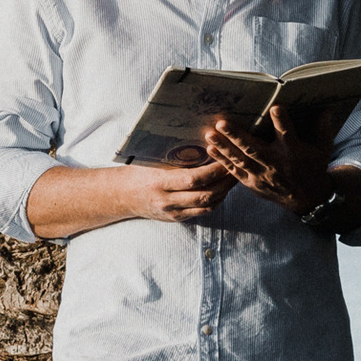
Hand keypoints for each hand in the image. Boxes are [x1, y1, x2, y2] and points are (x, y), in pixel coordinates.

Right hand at [120, 160, 237, 223]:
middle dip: (225, 182)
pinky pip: (202, 211)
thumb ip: (173, 157)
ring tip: (234, 177)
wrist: (122, 196)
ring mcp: (173, 212)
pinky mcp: (177, 218)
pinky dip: (215, 200)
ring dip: (224, 192)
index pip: (194, 179)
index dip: (214, 171)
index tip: (226, 158)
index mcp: (160, 183)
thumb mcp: (151, 161)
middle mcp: (167, 201)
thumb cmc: (137, 172)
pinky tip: (222, 189)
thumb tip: (200, 142)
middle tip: (238, 167)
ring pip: (207, 205)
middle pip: (205, 195)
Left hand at [205, 111, 335, 214]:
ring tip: (209, 133)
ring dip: (224, 147)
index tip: (275, 107)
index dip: (282, 121)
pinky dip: (222, 161)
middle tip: (222, 123)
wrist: (307, 199)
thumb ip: (323, 129)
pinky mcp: (252, 183)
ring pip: (240, 160)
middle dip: (237, 136)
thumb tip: (327, 108)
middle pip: (254, 148)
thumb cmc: (314, 168)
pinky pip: (234, 171)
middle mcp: (275, 164)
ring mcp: (262, 175)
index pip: (287, 134)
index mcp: (294, 152)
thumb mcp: (324, 149)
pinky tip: (210, 149)